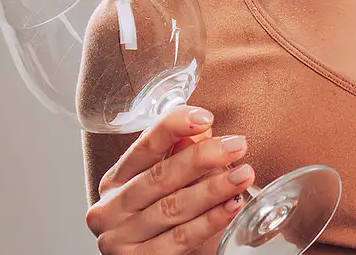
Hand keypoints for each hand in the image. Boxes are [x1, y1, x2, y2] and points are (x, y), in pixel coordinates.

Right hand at [85, 105, 255, 254]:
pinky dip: (210, 221)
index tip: (205, 117)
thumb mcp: (163, 185)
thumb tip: (202, 128)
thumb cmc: (158, 218)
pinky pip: (180, 238)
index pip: (143, 147)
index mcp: (116, 180)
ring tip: (243, 174)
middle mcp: (111, 208)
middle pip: (160, 176)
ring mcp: (121, 239)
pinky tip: (231, 207)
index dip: (173, 128)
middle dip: (202, 157)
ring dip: (213, 189)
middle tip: (238, 144)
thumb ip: (180, 155)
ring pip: (173, 207)